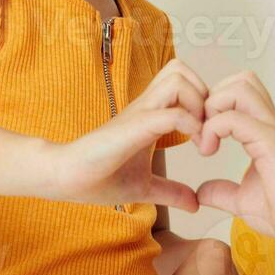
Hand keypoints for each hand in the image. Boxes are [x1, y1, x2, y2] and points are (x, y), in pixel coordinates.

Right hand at [50, 59, 207, 210]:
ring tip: (200, 136)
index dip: (204, 103)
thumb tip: (194, 204)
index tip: (210, 138)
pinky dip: (190, 124)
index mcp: (151, 114)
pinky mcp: (133, 126)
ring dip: (198, 104)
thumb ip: (170, 191)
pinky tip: (193, 145)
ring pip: (178, 79)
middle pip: (182, 70)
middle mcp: (146, 106)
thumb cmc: (99, 178)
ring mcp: (139, 113)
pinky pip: (171, 113)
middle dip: (205, 95)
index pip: (184, 82)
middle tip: (208, 129)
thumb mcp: (145, 187)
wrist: (65, 178)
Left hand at [195, 71, 274, 241]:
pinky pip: (234, 118)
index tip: (201, 138)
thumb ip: (222, 191)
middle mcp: (270, 123)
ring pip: (238, 88)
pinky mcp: (271, 141)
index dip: (214, 106)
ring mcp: (272, 129)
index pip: (239, 91)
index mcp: (264, 131)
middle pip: (240, 80)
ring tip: (205, 139)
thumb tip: (202, 192)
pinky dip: (213, 128)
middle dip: (212, 99)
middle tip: (202, 132)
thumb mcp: (242, 200)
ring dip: (213, 108)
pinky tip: (209, 151)